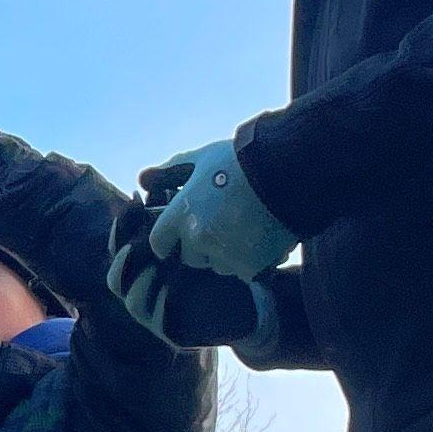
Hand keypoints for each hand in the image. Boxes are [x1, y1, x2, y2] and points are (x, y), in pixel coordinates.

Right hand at [107, 216, 281, 358]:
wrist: (259, 298)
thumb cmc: (225, 260)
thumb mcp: (199, 229)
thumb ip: (174, 206)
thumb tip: (145, 178)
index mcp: (145, 268)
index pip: (119, 246)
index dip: (123, 225)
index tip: (138, 200)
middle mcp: (145, 293)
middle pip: (115, 278)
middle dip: (124, 255)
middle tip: (143, 233)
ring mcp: (157, 317)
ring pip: (132, 302)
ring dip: (142, 281)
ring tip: (157, 260)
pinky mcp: (177, 335)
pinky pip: (161, 320)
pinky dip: (165, 303)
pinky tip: (175, 284)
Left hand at [143, 132, 295, 279]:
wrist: (290, 169)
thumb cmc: (241, 160)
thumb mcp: (201, 159)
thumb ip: (170, 173)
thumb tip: (142, 180)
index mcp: (181, 216)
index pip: (159, 243)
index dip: (168, 239)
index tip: (178, 234)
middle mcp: (199, 240)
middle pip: (191, 258)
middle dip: (200, 247)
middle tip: (220, 225)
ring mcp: (227, 256)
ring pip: (219, 267)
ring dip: (227, 255)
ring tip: (245, 229)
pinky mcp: (254, 266)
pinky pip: (246, 272)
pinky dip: (252, 261)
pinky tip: (262, 238)